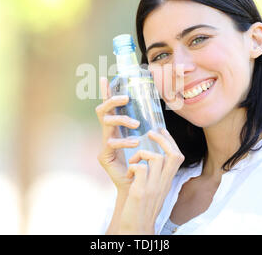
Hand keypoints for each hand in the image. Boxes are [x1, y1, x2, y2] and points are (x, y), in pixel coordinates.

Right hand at [95, 77, 140, 192]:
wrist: (137, 184)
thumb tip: (158, 111)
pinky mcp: (103, 156)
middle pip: (102, 110)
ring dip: (122, 119)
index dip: (106, 92)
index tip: (105, 78)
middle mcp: (107, 133)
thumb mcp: (147, 139)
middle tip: (126, 98)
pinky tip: (135, 142)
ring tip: (137, 124)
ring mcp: (103, 144)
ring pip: (107, 123)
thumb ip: (148, 127)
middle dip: (112, 100)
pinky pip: (111, 143)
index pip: (110, 106)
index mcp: (117, 127)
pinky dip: (125, 140)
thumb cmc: (143, 161)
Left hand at [118, 128, 184, 233]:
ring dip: (142, 154)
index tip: (161, 131)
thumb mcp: (155, 190)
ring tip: (133, 161)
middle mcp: (163, 184)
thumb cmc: (142, 208)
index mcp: (167, 182)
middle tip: (150, 133)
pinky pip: (140, 168)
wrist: (136, 229)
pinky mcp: (140, 192)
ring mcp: (153, 187)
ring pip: (156, 158)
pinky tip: (129, 174)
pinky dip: (132, 166)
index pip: (178, 157)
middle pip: (173, 154)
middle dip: (162, 139)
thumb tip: (155, 158)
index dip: (171, 141)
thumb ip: (157, 175)